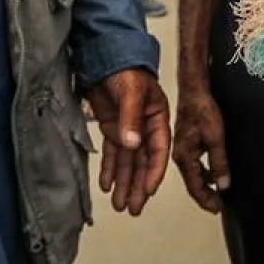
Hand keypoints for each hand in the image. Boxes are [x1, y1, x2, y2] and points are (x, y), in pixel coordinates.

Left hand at [86, 69, 170, 215]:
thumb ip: (130, 118)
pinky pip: (113, 154)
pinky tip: (106, 186)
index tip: (148, 190)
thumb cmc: (125, 69)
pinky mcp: (112, 128)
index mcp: (157, 117)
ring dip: (124, 182)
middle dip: (138, 185)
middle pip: (143, 161)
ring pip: (128, 161)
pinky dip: (110, 170)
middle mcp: (144, 127)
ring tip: (120, 205)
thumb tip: (132, 145)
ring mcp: (128, 129)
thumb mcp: (131, 91)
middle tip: (133, 208)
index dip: (154, 171)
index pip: (159, 149)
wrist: (105, 55)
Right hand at [172, 85, 230, 212]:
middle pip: (193, 182)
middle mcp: (180, 155)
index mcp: (184, 157)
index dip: (206, 200)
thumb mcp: (215, 137)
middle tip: (219, 205)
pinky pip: (195, 163)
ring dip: (206, 184)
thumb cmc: (203, 110)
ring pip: (194, 173)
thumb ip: (219, 162)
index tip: (217, 209)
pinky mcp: (187, 142)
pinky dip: (205, 171)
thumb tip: (223, 185)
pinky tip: (215, 171)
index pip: (195, 187)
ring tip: (219, 192)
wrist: (194, 89)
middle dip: (206, 195)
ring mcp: (182, 149)